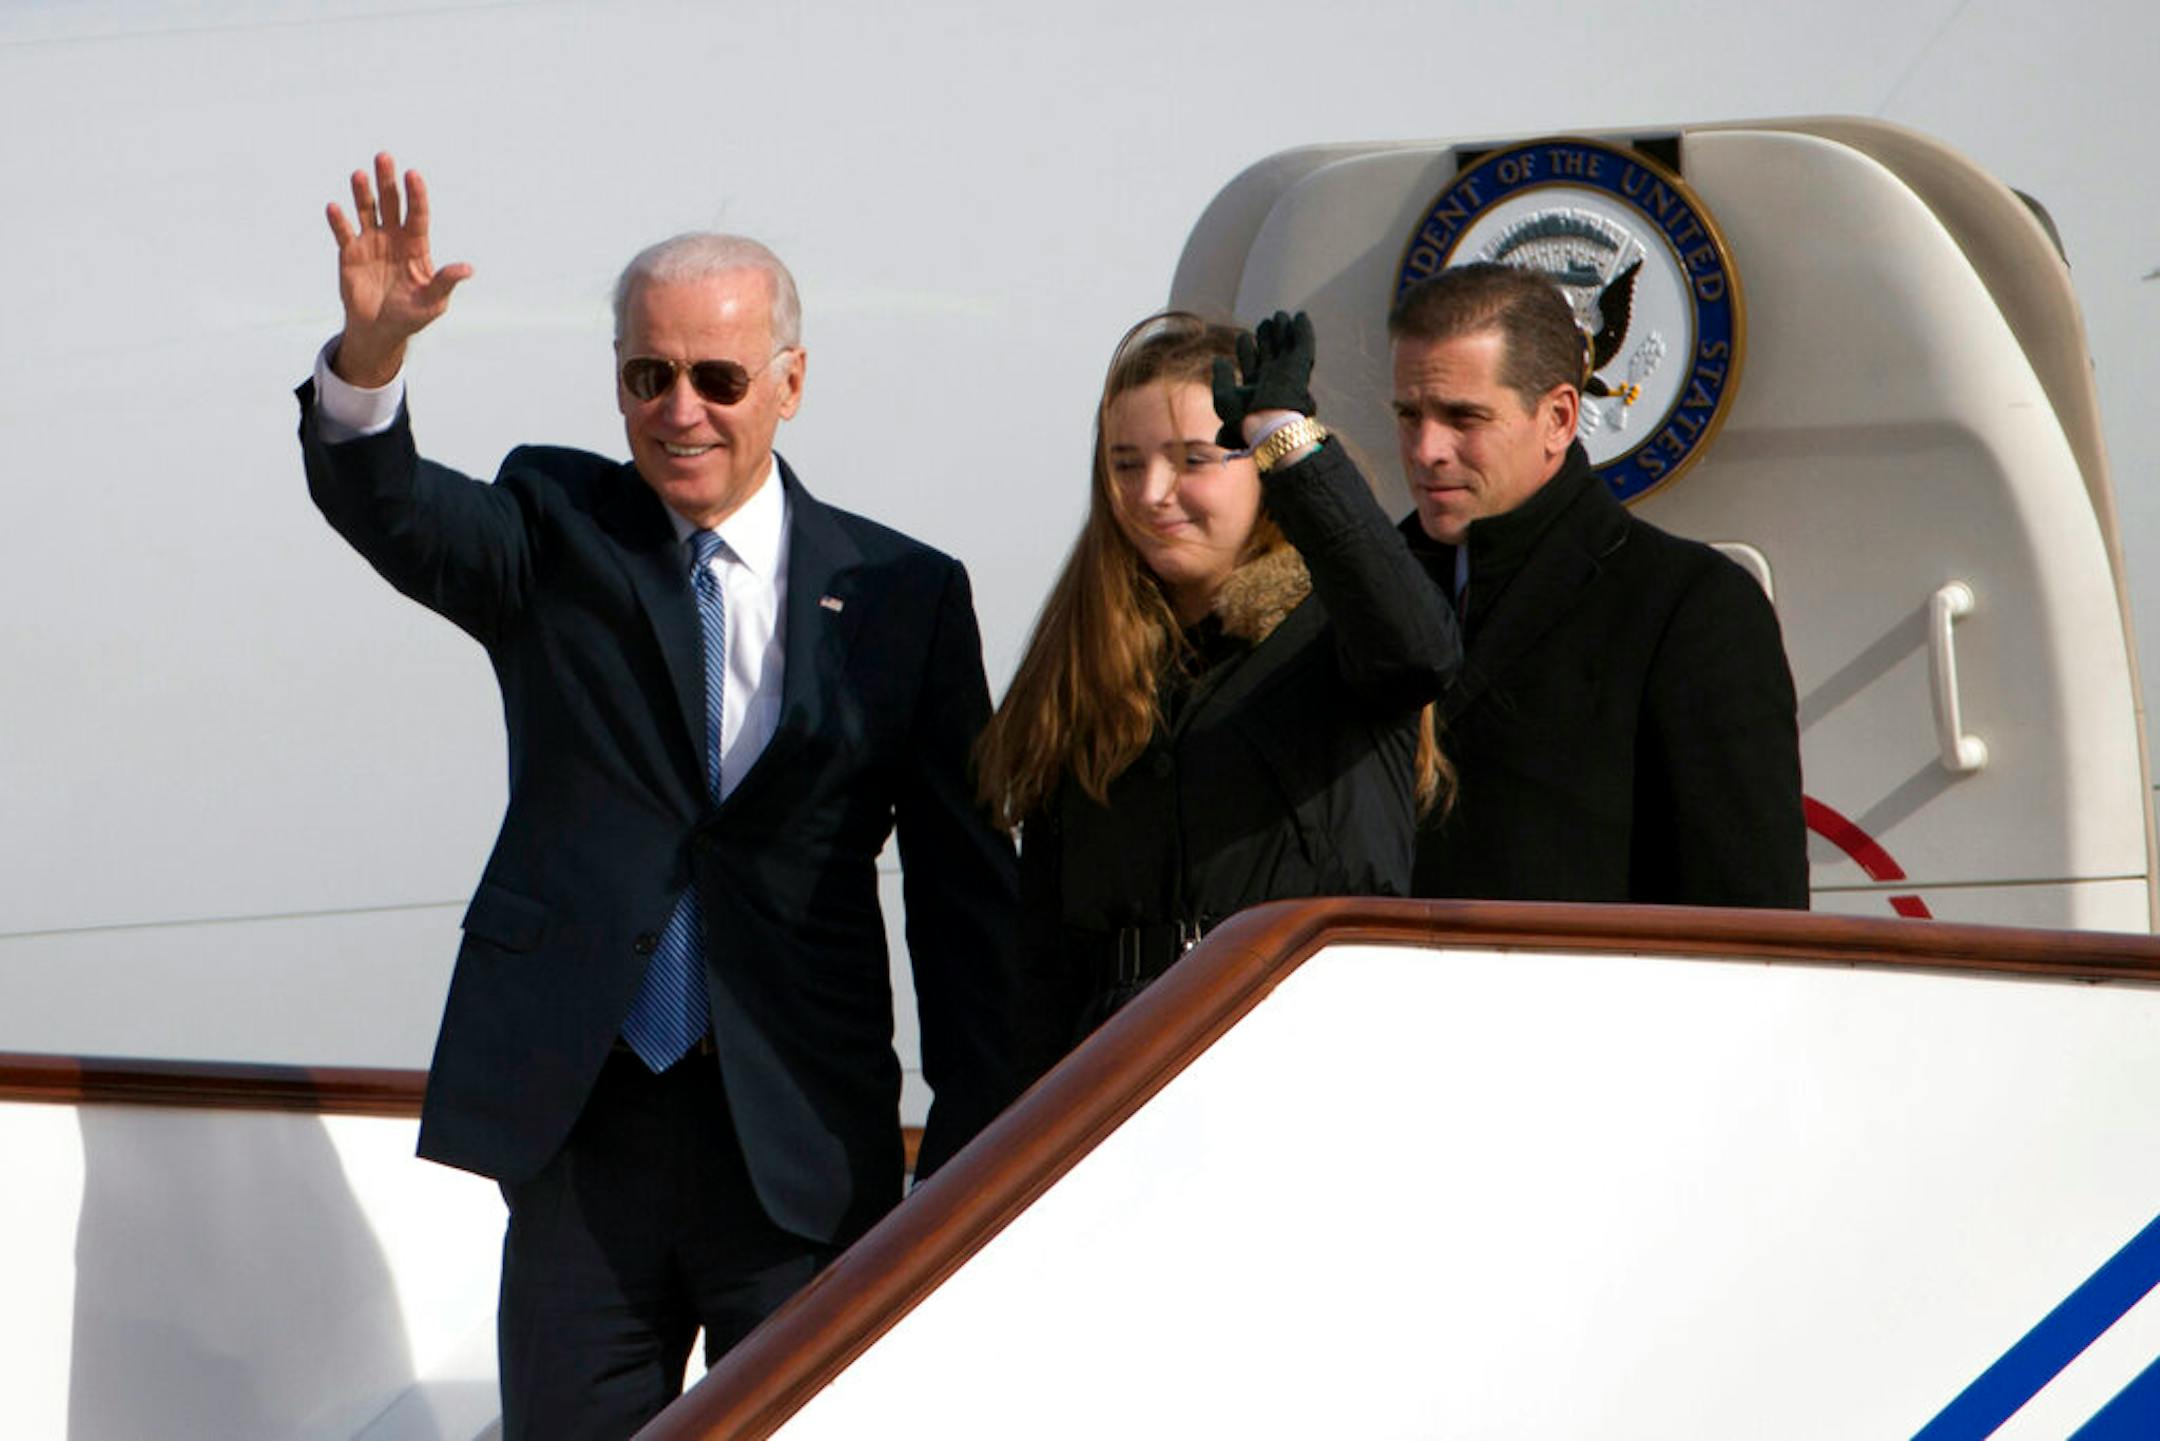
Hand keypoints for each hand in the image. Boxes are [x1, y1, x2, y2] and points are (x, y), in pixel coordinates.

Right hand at [324, 152, 472, 386]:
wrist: (380, 329)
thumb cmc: (411, 315)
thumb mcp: (433, 302)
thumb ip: (445, 282)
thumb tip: (468, 268)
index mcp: (416, 245)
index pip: (418, 214)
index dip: (416, 195)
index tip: (413, 175)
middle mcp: (394, 237)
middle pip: (392, 203)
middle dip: (388, 181)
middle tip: (384, 157)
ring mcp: (371, 242)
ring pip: (367, 210)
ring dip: (363, 193)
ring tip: (359, 175)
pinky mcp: (350, 252)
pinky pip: (344, 232)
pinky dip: (339, 221)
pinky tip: (335, 208)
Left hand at [1210, 309, 1316, 447]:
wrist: (1267, 425)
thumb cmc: (1244, 417)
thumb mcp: (1224, 397)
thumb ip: (1221, 377)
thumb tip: (1219, 360)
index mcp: (1255, 390)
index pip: (1252, 364)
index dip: (1247, 349)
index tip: (1244, 337)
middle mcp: (1272, 381)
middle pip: (1270, 354)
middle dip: (1267, 338)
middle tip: (1264, 323)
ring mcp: (1287, 373)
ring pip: (1286, 347)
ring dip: (1283, 331)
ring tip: (1279, 315)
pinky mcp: (1300, 367)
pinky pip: (1303, 345)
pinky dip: (1302, 330)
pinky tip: (1300, 316)